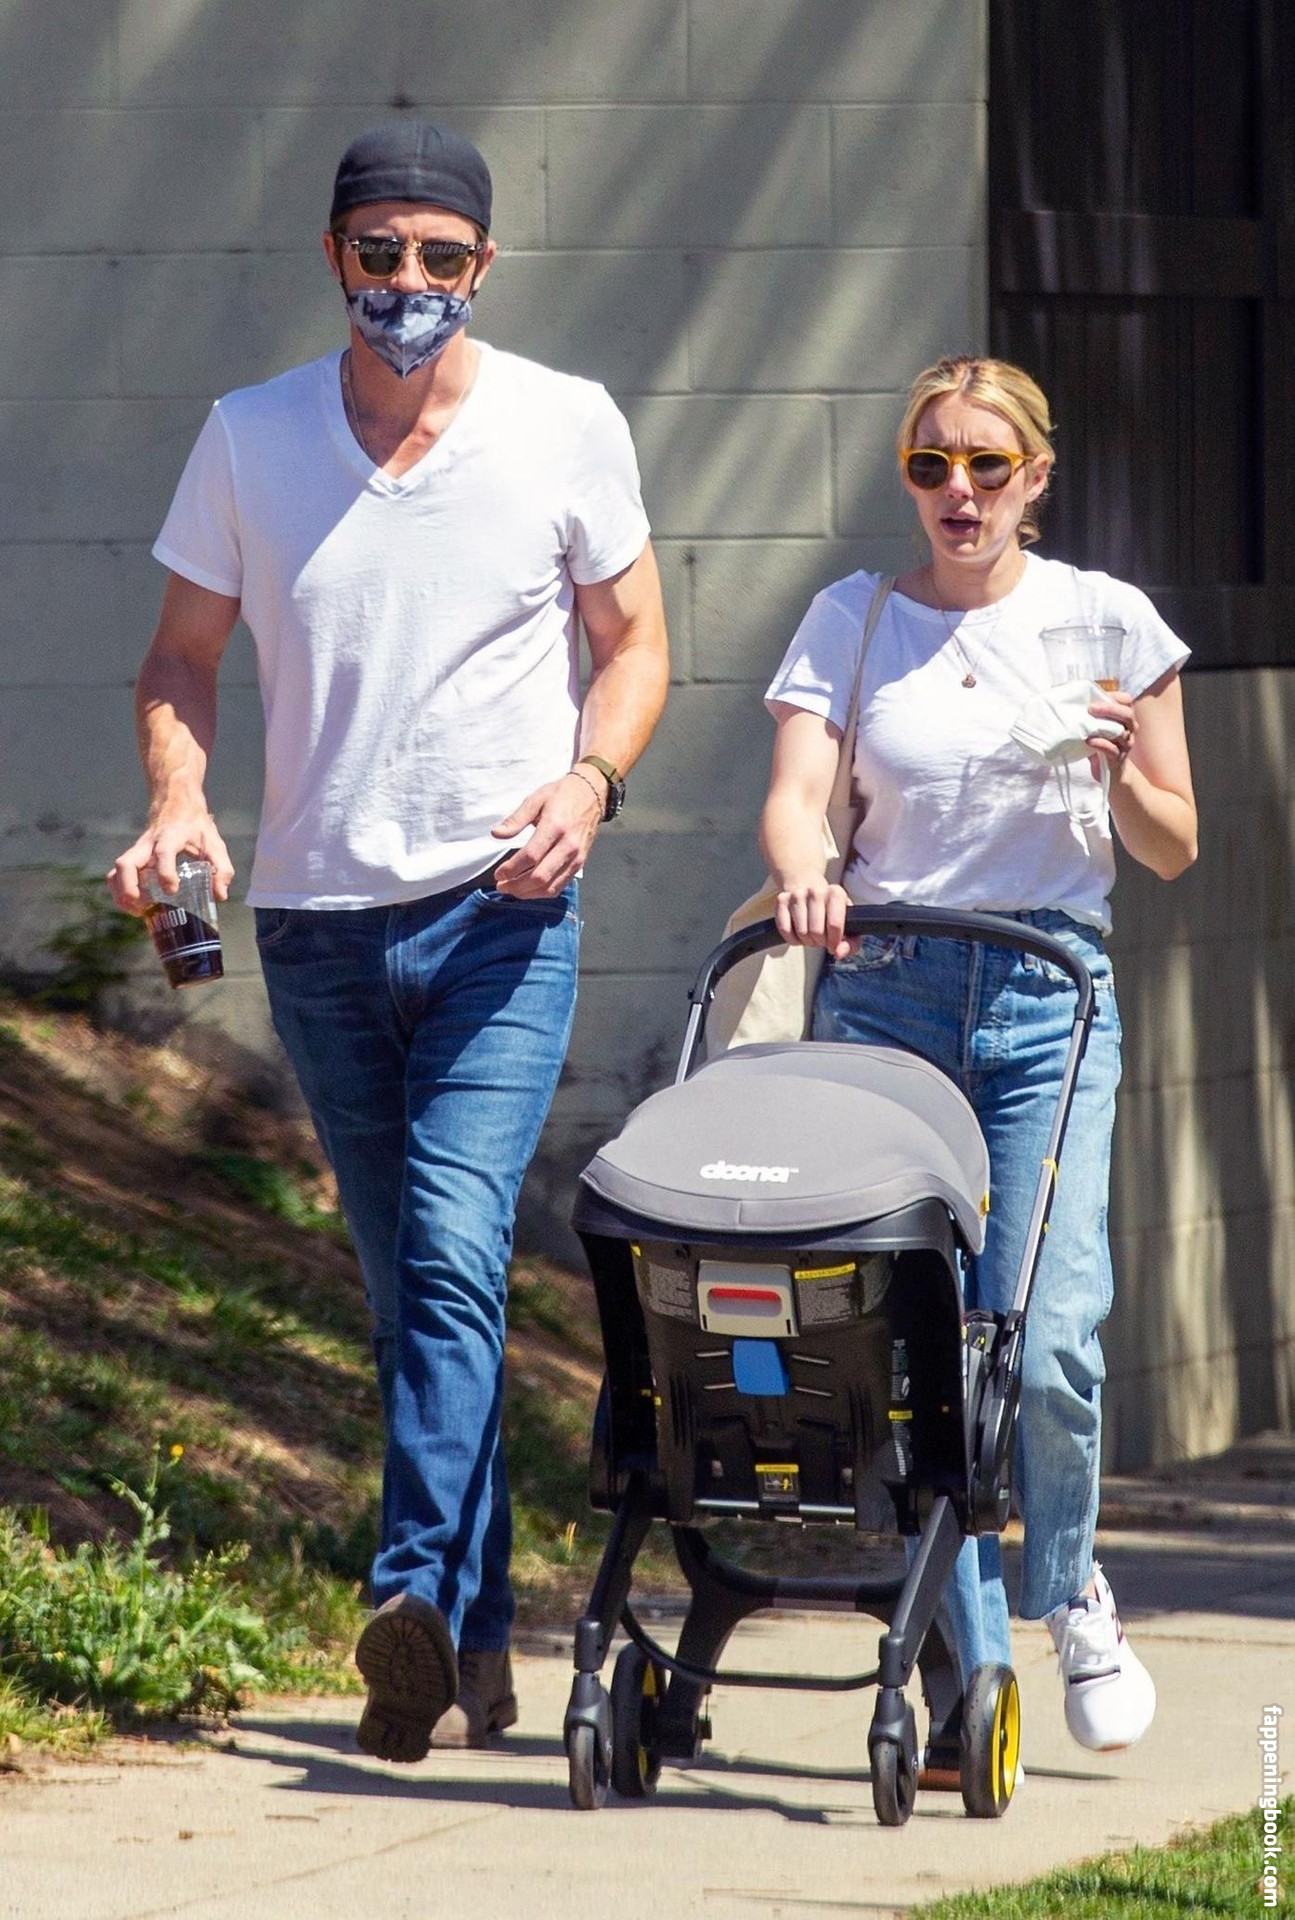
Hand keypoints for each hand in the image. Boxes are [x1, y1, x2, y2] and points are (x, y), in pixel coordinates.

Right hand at [107, 812, 233, 915]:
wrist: (176, 805)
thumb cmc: (196, 828)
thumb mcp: (215, 845)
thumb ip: (222, 870)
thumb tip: (220, 895)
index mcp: (170, 837)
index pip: (163, 853)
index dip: (165, 872)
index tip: (172, 890)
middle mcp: (148, 844)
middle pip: (126, 863)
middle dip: (129, 888)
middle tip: (144, 906)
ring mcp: (136, 851)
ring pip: (117, 871)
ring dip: (121, 894)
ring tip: (138, 910)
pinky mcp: (132, 858)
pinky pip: (116, 875)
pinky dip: (119, 892)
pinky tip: (134, 905)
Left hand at [490, 773, 600, 897]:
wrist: (591, 795)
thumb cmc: (562, 796)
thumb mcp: (535, 799)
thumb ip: (516, 819)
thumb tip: (496, 834)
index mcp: (555, 826)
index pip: (531, 856)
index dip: (511, 869)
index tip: (498, 873)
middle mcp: (568, 845)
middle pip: (540, 876)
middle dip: (517, 886)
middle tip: (501, 885)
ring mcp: (576, 857)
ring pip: (550, 886)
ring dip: (528, 893)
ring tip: (512, 890)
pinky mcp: (580, 864)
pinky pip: (560, 886)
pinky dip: (542, 892)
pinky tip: (529, 889)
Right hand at [774, 877, 854, 958]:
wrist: (809, 889)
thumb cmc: (831, 912)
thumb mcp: (848, 925)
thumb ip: (850, 943)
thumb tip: (838, 953)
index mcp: (836, 893)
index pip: (834, 925)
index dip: (834, 941)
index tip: (833, 944)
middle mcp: (816, 890)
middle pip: (816, 931)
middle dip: (819, 942)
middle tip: (821, 938)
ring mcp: (797, 894)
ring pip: (801, 932)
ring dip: (806, 940)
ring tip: (811, 934)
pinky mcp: (781, 900)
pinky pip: (785, 930)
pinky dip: (792, 939)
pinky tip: (798, 933)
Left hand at [1086, 687, 1135, 780]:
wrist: (1112, 773)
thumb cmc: (1102, 745)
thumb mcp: (1098, 728)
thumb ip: (1092, 716)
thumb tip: (1070, 700)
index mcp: (1125, 719)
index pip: (1127, 701)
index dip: (1114, 696)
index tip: (1098, 695)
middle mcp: (1130, 730)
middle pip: (1127, 715)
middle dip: (1109, 709)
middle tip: (1091, 708)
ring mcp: (1125, 745)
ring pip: (1121, 732)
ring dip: (1104, 726)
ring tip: (1087, 724)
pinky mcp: (1118, 759)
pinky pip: (1112, 750)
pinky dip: (1101, 744)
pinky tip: (1089, 741)